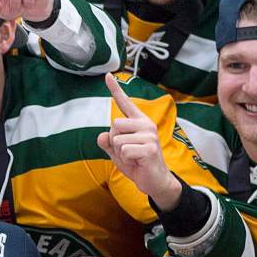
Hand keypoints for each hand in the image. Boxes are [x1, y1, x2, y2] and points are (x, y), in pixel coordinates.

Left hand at [98, 74, 180, 210]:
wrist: (153, 181)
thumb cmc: (136, 163)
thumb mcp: (117, 153)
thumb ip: (108, 143)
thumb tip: (102, 135)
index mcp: (138, 122)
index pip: (124, 103)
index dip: (115, 90)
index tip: (107, 75)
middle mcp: (145, 124)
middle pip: (114, 125)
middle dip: (115, 142)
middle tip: (127, 152)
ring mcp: (149, 135)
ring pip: (117, 139)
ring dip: (120, 153)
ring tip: (133, 158)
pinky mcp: (150, 148)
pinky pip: (124, 151)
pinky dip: (126, 160)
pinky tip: (137, 162)